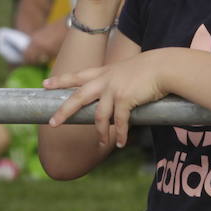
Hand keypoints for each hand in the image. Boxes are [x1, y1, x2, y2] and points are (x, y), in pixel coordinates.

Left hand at [44, 49, 166, 147]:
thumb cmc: (151, 69)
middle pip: (77, 97)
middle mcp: (105, 80)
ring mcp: (114, 89)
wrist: (165, 66)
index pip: (77, 76)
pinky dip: (120, 135)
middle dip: (64, 111)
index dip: (60, 80)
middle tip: (52, 123)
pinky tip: (121, 143)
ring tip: (101, 144)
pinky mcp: (125, 99)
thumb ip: (119, 81)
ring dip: (100, 133)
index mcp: (104, 72)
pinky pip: (119, 122)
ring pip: (99, 116)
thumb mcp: (128, 70)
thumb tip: (117, 98)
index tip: (45, 83)